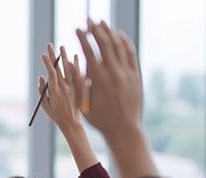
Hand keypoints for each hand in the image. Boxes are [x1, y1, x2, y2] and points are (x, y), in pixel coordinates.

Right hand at [39, 44, 81, 130]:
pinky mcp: (78, 88)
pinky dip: (76, 65)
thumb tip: (41, 77)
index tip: (43, 54)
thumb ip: (42, 91)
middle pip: (58, 68)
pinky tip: (75, 56)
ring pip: (68, 69)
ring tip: (61, 47)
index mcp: (55, 91)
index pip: (51, 73)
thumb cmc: (56, 115)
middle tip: (50, 44)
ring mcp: (72, 87)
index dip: (47, 63)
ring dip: (64, 57)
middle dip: (53, 55)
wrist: (72, 123)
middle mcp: (64, 87)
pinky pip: (77, 74)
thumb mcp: (45, 105)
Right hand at [74, 19, 142, 139]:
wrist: (124, 129)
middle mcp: (114, 73)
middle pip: (104, 43)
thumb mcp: (83, 102)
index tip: (77, 28)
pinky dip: (124, 43)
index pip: (89, 51)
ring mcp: (126, 73)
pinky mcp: (135, 76)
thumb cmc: (100, 119)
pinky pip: (130, 54)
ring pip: (118, 46)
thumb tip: (70, 63)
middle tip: (89, 20)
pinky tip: (118, 36)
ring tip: (102, 22)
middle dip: (95, 29)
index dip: (82, 37)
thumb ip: (77, 82)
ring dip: (109, 32)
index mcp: (99, 79)